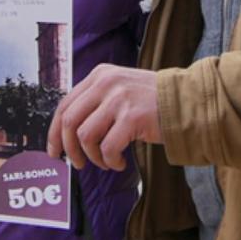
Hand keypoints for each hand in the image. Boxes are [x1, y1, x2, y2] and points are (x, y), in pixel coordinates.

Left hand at [47, 64, 161, 170]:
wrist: (186, 101)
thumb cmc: (152, 101)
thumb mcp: (120, 88)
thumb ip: (96, 101)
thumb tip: (68, 133)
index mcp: (100, 75)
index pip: (64, 105)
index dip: (54, 132)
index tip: (54, 151)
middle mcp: (106, 83)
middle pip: (69, 121)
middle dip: (69, 149)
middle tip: (77, 164)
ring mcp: (119, 99)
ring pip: (85, 136)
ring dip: (93, 157)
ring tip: (107, 161)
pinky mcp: (132, 117)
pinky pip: (107, 148)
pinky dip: (110, 161)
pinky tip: (120, 162)